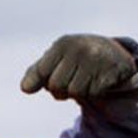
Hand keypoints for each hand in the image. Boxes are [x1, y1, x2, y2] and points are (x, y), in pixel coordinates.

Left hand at [20, 35, 135, 100]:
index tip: (53, 76)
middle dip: (62, 89)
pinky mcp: (112, 71)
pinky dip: (95, 92)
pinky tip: (100, 79)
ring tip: (87, 78)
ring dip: (80, 91)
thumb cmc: (76, 61)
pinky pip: (94, 94)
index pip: (42, 73)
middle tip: (74, 77)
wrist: (113, 55)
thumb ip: (36, 74)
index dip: (46, 81)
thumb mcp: (54, 62)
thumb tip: (25, 88)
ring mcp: (98, 59)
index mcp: (62, 44)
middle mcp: (80, 48)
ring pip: (75, 93)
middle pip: (56, 86)